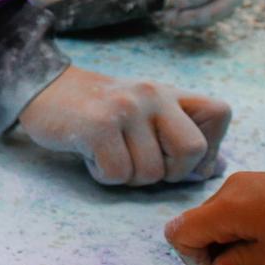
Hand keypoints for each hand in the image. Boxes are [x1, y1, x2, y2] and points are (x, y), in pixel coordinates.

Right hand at [18, 65, 229, 185]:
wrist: (44, 88)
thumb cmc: (99, 110)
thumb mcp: (144, 113)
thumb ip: (178, 135)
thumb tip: (214, 168)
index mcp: (169, 92)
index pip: (220, 114)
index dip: (206, 147)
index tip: (175, 156)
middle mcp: (153, 94)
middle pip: (191, 151)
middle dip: (168, 173)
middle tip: (140, 162)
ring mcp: (126, 109)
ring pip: (150, 173)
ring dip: (128, 177)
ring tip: (108, 153)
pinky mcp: (98, 126)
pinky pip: (117, 174)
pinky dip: (103, 175)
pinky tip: (91, 154)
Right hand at [163, 170, 264, 264]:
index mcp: (224, 209)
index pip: (180, 233)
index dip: (192, 260)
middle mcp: (226, 192)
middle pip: (195, 226)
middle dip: (207, 255)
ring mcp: (240, 186)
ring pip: (213, 219)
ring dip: (223, 244)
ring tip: (251, 263)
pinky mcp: (254, 186)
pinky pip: (230, 211)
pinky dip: (235, 231)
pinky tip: (259, 245)